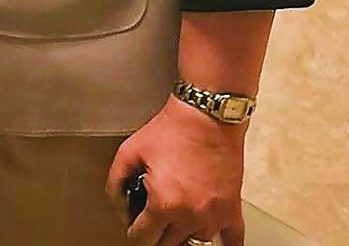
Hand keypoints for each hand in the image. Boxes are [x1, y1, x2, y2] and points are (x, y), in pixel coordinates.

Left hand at [106, 97, 246, 245]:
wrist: (206, 116)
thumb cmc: (172, 130)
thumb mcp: (130, 150)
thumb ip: (116, 182)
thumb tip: (119, 208)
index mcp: (164, 203)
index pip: (143, 238)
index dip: (134, 231)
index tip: (135, 226)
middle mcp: (191, 216)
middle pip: (168, 244)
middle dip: (157, 234)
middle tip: (154, 221)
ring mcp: (214, 217)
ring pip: (195, 244)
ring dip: (184, 235)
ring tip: (177, 220)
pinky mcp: (232, 210)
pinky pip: (232, 242)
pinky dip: (223, 244)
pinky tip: (215, 241)